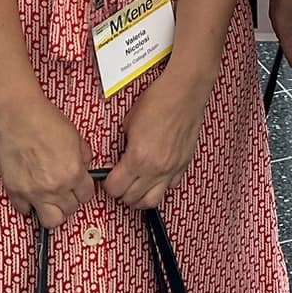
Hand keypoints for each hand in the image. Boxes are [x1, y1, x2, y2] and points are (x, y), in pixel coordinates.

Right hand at [0, 94, 95, 229]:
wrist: (16, 113)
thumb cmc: (44, 119)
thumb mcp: (75, 135)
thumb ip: (83, 155)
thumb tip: (84, 166)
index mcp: (73, 173)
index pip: (86, 196)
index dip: (84, 190)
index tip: (79, 187)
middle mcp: (55, 187)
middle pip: (70, 210)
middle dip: (70, 201)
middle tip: (65, 191)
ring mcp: (34, 192)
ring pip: (50, 221)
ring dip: (52, 211)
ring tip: (50, 200)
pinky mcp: (15, 191)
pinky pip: (25, 211)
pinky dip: (29, 205)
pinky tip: (31, 192)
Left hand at [106, 70, 210, 210]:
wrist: (184, 91)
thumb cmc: (159, 100)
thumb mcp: (129, 122)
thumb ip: (124, 145)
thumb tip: (121, 157)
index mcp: (138, 157)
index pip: (115, 188)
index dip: (107, 185)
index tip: (107, 178)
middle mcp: (156, 168)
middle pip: (132, 199)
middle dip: (121, 194)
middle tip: (119, 184)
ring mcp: (171, 168)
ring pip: (152, 201)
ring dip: (140, 199)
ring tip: (135, 189)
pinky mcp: (183, 164)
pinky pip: (171, 187)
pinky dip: (161, 187)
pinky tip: (156, 178)